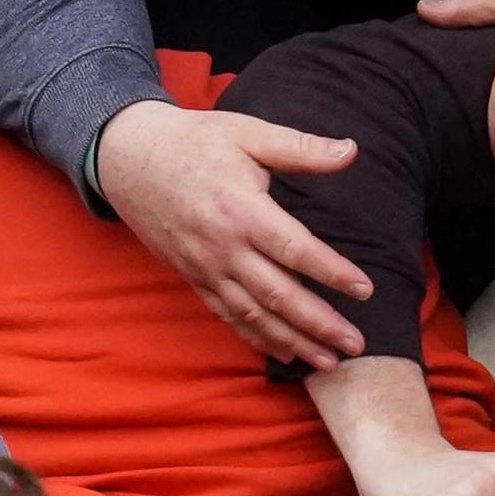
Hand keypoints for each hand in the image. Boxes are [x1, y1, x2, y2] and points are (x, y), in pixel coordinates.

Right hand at [95, 102, 373, 365]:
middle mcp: (223, 247)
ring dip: (293, 341)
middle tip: (357, 345)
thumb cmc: (196, 142)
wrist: (129, 159)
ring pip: (254, 314)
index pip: (295, 250)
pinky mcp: (193, 278)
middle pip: (278, 295)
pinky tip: (285, 352)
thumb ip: (300, 149)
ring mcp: (206, 267)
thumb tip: (351, 150)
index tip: (365, 290)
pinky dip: (257, 337)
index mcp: (241, 210)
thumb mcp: (248, 134)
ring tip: (329, 361)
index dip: (332, 272)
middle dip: (319, 324)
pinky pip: (228, 315)